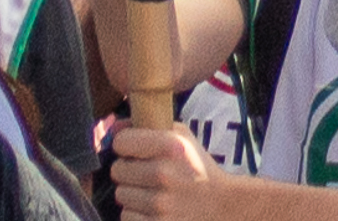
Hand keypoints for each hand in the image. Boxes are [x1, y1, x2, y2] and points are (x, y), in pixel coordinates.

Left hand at [106, 121, 232, 220]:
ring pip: (121, 195)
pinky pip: (127, 217)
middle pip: (117, 170)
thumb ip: (150, 125)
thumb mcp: (182, 138)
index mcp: (170, 146)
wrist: (223, 206)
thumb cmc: (198, 169)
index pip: (121, 142)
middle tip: (143, 175)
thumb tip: (114, 128)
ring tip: (151, 193)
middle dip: (128, 172)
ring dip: (132, 195)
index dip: (126, 146)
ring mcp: (160, 204)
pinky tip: (153, 210)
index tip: (134, 151)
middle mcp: (164, 174)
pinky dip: (137, 215)